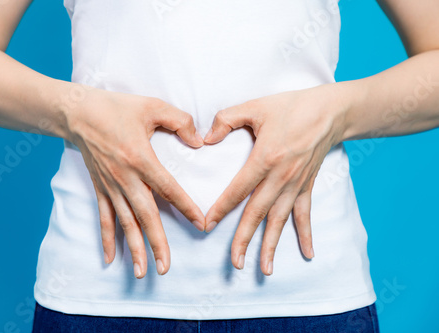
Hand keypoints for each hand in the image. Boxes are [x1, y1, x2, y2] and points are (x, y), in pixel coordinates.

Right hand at [66, 88, 205, 278]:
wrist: (77, 112)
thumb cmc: (116, 107)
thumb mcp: (152, 106)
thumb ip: (180, 122)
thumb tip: (198, 142)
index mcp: (141, 158)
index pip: (168, 189)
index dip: (186, 207)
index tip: (201, 224)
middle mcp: (125, 178)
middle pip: (145, 216)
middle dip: (157, 243)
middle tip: (165, 267)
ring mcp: (110, 186)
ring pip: (125, 222)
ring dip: (134, 248)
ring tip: (143, 272)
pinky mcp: (99, 188)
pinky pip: (104, 217)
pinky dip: (107, 238)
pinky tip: (110, 259)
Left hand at [203, 84, 347, 274]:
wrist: (330, 111)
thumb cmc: (291, 107)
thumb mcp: (255, 106)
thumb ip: (226, 119)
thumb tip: (205, 138)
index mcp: (265, 158)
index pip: (237, 190)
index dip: (221, 209)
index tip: (206, 225)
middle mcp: (281, 177)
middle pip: (258, 213)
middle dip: (244, 239)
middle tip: (235, 263)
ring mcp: (296, 184)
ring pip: (280, 220)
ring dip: (272, 245)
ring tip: (264, 269)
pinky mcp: (307, 186)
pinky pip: (305, 214)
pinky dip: (306, 234)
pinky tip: (308, 254)